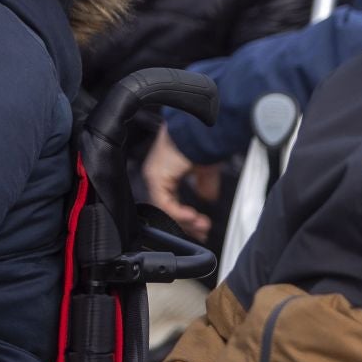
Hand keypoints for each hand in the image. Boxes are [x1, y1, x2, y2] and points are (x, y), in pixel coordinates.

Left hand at [142, 125, 215, 241]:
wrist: (202, 129)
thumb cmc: (203, 141)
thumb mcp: (205, 170)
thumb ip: (204, 186)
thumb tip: (207, 199)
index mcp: (165, 172)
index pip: (171, 202)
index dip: (185, 217)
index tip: (200, 226)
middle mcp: (157, 175)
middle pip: (166, 208)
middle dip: (187, 224)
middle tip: (202, 232)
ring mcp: (155, 176)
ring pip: (165, 208)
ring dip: (185, 220)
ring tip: (201, 226)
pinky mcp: (157, 177)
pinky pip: (165, 203)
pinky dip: (179, 213)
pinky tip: (193, 216)